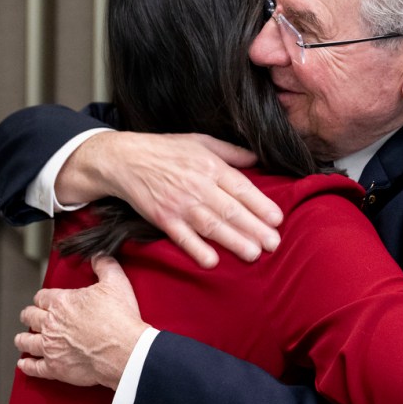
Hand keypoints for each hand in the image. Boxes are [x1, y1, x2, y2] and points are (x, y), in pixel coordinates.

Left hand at [15, 256, 149, 388]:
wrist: (124, 351)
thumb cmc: (120, 319)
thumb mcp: (116, 283)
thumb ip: (105, 265)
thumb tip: (99, 256)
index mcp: (62, 303)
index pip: (42, 297)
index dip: (42, 298)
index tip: (43, 301)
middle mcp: (51, 324)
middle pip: (30, 317)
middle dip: (29, 316)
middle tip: (30, 317)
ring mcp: (50, 347)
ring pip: (27, 341)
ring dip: (23, 339)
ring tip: (21, 340)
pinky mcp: (55, 368)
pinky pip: (33, 367)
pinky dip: (26, 365)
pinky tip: (24, 364)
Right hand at [62, 131, 283, 267]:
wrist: (125, 159)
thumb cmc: (165, 150)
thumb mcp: (200, 142)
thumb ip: (231, 152)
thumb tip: (257, 157)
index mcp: (210, 166)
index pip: (241, 187)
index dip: (260, 205)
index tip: (277, 219)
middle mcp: (198, 186)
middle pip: (231, 210)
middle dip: (255, 228)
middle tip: (274, 244)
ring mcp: (180, 204)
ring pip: (211, 225)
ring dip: (233, 241)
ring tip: (253, 254)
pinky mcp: (163, 218)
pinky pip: (182, 237)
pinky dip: (196, 249)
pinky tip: (211, 262)